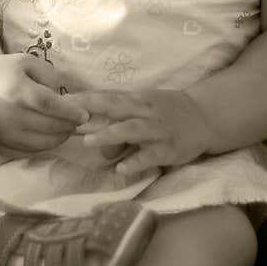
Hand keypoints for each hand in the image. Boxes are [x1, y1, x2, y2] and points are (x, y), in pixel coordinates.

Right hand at [0, 53, 89, 152]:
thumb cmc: (3, 71)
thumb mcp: (26, 61)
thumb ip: (49, 74)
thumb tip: (63, 96)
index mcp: (18, 91)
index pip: (51, 105)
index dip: (71, 112)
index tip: (84, 114)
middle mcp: (13, 114)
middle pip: (50, 125)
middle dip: (70, 125)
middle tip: (79, 120)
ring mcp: (8, 132)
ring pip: (44, 141)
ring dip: (61, 136)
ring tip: (67, 127)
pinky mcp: (4, 143)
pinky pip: (32, 149)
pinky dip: (47, 144)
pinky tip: (52, 135)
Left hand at [74, 87, 214, 176]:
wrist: (204, 117)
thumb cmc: (165, 112)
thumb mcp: (142, 107)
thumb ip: (116, 116)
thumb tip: (88, 128)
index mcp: (136, 100)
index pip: (106, 96)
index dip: (85, 98)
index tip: (62, 101)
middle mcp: (144, 112)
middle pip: (116, 107)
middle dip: (92, 109)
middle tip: (69, 116)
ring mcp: (157, 130)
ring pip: (131, 129)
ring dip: (110, 134)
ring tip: (89, 141)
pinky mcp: (168, 149)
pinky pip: (150, 155)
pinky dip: (136, 161)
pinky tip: (122, 169)